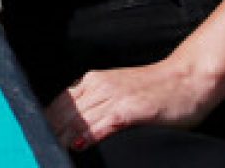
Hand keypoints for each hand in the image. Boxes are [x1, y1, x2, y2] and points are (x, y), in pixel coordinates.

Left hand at [46, 60, 214, 151]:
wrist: (185, 78)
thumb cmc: (155, 87)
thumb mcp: (119, 88)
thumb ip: (99, 100)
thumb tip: (80, 119)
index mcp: (93, 80)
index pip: (62, 100)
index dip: (49, 117)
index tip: (38, 130)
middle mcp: (98, 85)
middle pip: (66, 110)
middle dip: (51, 127)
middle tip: (40, 141)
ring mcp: (113, 97)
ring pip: (79, 119)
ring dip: (63, 134)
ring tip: (52, 147)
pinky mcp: (129, 110)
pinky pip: (102, 125)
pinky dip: (88, 136)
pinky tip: (77, 145)